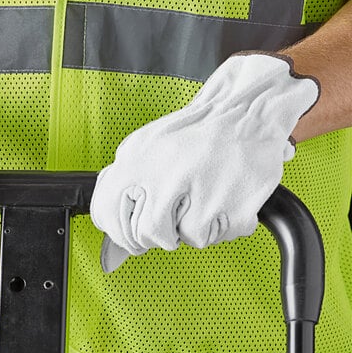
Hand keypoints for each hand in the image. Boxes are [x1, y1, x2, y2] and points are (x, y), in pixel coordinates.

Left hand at [90, 53, 318, 271]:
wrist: (245, 113)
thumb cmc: (196, 132)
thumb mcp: (146, 144)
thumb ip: (124, 180)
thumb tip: (110, 225)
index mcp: (139, 158)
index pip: (107, 211)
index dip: (118, 231)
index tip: (130, 234)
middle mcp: (166, 174)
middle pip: (145, 234)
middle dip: (158, 233)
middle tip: (174, 212)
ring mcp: (201, 192)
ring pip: (185, 239)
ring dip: (194, 227)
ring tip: (204, 194)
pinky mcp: (234, 207)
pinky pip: (217, 238)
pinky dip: (221, 226)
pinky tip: (223, 198)